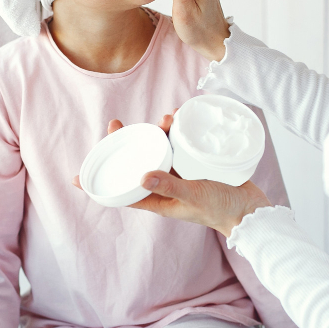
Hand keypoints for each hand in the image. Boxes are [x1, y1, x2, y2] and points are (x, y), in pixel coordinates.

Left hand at [72, 114, 270, 235]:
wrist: (252, 209)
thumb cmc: (221, 209)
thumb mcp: (193, 197)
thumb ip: (169, 186)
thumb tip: (141, 176)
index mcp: (158, 200)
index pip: (121, 193)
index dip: (99, 185)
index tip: (76, 177)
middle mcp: (165, 186)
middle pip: (137, 164)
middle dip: (125, 145)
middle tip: (116, 123)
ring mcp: (181, 175)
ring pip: (159, 151)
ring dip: (157, 134)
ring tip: (165, 118)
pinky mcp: (196, 165)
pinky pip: (180, 146)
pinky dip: (177, 133)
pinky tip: (180, 118)